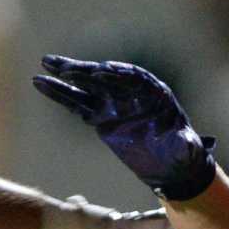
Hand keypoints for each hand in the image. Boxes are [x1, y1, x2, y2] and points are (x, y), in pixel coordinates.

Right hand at [32, 55, 217, 199]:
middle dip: (85, 71)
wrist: (169, 164)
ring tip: (43, 64)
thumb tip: (187, 145)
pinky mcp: (99, 116)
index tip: (100, 72)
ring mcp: (113, 103)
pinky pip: (77, 103)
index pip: (132, 78)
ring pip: (86, 87)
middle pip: (104, 78)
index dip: (117, 75)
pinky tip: (41, 83)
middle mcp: (130, 93)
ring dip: (65, 76)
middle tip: (62, 66)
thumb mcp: (186, 149)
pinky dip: (60, 94)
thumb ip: (185, 145)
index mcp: (153, 92)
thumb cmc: (182, 152)